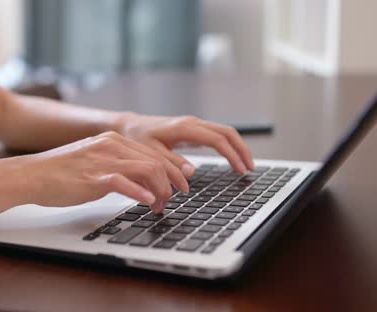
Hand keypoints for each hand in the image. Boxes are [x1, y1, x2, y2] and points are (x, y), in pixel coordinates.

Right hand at [19, 132, 187, 211]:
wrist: (32, 175)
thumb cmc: (60, 172)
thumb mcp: (93, 160)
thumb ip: (116, 165)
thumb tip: (140, 181)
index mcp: (112, 140)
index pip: (153, 152)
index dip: (170, 171)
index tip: (177, 186)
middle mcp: (111, 146)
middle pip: (156, 161)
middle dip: (170, 183)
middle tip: (172, 200)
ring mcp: (103, 160)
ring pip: (148, 170)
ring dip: (160, 191)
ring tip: (159, 206)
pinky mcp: (93, 177)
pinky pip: (125, 183)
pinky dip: (141, 194)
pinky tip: (147, 203)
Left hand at [117, 113, 254, 173]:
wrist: (128, 126)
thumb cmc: (136, 138)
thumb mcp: (150, 153)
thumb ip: (170, 164)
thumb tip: (190, 173)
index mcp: (184, 128)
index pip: (217, 140)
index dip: (232, 155)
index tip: (240, 170)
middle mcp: (192, 123)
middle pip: (227, 132)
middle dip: (241, 150)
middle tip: (250, 169)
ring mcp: (193, 124)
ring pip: (224, 132)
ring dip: (237, 147)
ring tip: (245, 166)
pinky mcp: (192, 129)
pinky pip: (216, 135)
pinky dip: (228, 145)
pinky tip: (232, 158)